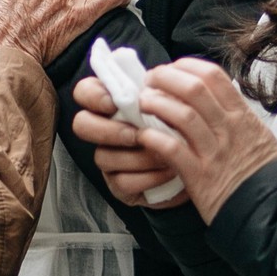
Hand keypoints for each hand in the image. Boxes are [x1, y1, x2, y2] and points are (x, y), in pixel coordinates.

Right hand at [71, 77, 187, 207]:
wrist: (195, 161)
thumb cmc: (178, 126)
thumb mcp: (171, 105)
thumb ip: (157, 95)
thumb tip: (155, 90)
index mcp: (111, 103)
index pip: (85, 91)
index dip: (94, 96)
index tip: (115, 103)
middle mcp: (102, 129)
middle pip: (81, 124)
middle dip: (108, 131)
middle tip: (136, 135)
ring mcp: (108, 157)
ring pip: (103, 156)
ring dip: (138, 157)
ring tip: (166, 155)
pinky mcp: (118, 184)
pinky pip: (123, 182)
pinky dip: (149, 177)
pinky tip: (169, 171)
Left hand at [132, 59, 276, 223]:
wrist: (270, 210)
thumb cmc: (260, 172)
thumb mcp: (257, 133)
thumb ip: (234, 113)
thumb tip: (212, 94)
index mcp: (241, 115)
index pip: (213, 76)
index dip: (185, 66)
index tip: (170, 70)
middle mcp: (228, 129)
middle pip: (193, 89)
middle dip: (165, 78)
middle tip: (149, 81)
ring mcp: (213, 152)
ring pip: (182, 115)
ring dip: (156, 104)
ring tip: (142, 103)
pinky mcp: (199, 177)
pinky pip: (173, 150)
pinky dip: (154, 139)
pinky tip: (143, 135)